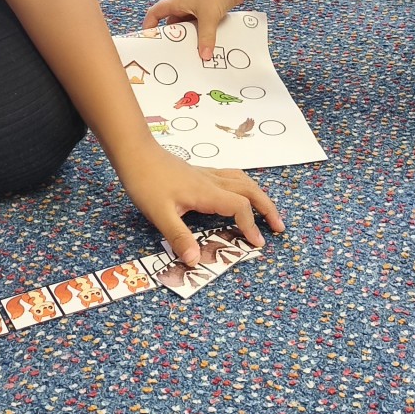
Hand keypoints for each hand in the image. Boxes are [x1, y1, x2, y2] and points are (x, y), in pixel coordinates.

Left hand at [113, 143, 283, 266]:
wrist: (135, 152)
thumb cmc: (146, 181)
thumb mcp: (159, 213)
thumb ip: (179, 237)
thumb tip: (196, 261)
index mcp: (207, 192)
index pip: (239, 207)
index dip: (250, 226)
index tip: (257, 244)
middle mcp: (212, 181)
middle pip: (250, 190)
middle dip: (267, 208)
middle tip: (279, 227)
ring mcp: (207, 175)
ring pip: (243, 181)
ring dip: (259, 196)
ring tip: (267, 212)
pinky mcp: (200, 173)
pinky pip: (232, 177)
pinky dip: (245, 188)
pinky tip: (239, 195)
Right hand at [144, 0, 256, 61]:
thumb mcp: (209, 15)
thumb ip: (206, 37)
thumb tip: (204, 56)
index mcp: (176, 2)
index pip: (155, 13)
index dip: (149, 25)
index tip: (148, 40)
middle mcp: (184, 5)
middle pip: (173, 24)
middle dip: (173, 39)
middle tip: (173, 56)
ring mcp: (197, 8)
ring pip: (189, 27)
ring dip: (191, 39)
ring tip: (191, 56)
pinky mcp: (209, 11)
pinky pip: (202, 27)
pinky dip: (203, 36)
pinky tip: (207, 47)